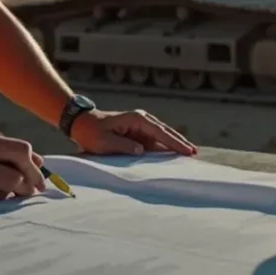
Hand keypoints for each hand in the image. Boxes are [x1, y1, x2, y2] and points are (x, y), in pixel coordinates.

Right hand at [0, 131, 47, 199]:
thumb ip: (3, 151)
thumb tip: (39, 161)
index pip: (22, 151)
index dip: (35, 166)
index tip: (40, 176)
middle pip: (19, 173)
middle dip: (31, 184)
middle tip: (34, 191)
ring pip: (7, 190)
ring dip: (15, 194)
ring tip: (13, 193)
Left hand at [69, 109, 197, 155]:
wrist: (81, 124)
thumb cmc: (91, 132)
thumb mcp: (104, 142)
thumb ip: (124, 146)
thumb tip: (142, 151)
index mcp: (137, 119)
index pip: (160, 132)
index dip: (174, 142)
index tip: (187, 150)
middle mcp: (142, 120)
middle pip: (166, 132)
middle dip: (180, 142)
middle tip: (194, 153)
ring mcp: (140, 126)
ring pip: (162, 137)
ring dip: (174, 145)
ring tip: (189, 154)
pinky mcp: (138, 133)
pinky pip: (154, 141)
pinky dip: (164, 147)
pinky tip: (173, 155)